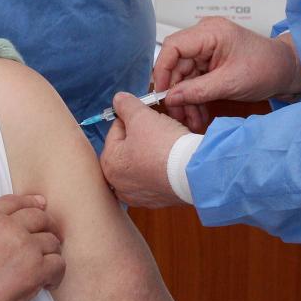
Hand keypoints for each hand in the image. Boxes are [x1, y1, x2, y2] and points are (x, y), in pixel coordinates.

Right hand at [0, 194, 63, 300]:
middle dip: (47, 226)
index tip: (41, 204)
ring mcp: (25, 248)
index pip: (16, 202)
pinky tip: (48, 281)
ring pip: (51, 241)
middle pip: (39, 218)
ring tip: (46, 264)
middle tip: (51, 236)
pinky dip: (56, 273)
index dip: (31, 202)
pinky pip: (58, 264)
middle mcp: (9, 229)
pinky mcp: (36, 270)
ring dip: (51, 253)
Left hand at [100, 93, 188, 207]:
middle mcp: (118, 184)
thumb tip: (118, 99)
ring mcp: (138, 196)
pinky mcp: (156, 201)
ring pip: (142, 163)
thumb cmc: (161, 145)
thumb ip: (125, 105)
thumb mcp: (141, 116)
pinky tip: (172, 161)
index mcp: (109, 163)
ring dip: (151, 153)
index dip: (133, 118)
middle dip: (142, 136)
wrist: (192, 173)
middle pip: (128, 148)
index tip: (147, 115)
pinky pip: (155, 178)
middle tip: (158, 129)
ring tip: (167, 143)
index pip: (116, 129)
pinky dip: (161, 169)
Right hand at [153, 19, 300, 132]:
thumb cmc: (267, 68)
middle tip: (177, 114)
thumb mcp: (230, 83)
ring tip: (190, 120)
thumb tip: (172, 98)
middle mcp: (205, 37)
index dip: (162, 70)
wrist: (287, 71)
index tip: (162, 94)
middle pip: (176, 63)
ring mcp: (208, 49)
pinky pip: (194, 79)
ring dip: (185, 99)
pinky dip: (195, 97)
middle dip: (176, 91)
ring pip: (184, 75)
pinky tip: (198, 113)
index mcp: (210, 32)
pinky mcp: (211, 61)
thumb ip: (198, 90)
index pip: (173, 47)